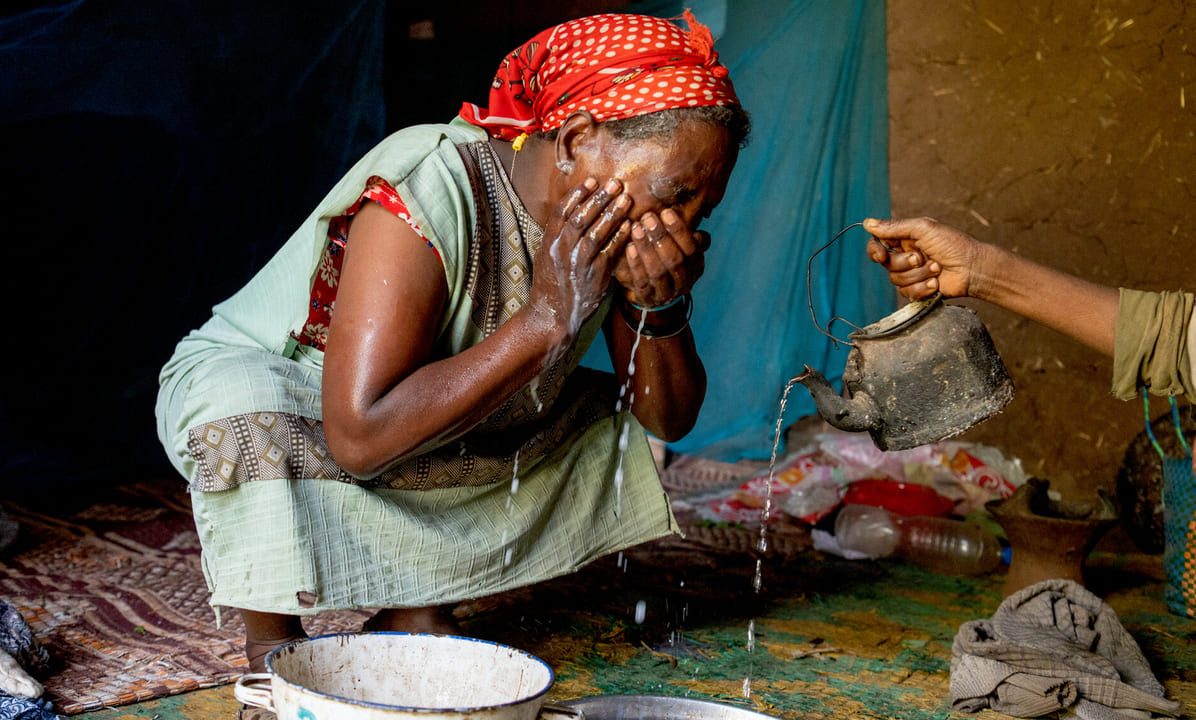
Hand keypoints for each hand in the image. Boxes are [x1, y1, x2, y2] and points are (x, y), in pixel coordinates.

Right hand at [531, 177, 632, 334]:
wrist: (551, 316)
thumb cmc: (551, 284)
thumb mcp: (547, 256)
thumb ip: (559, 235)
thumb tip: (576, 211)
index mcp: (548, 243)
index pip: (562, 212)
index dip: (577, 194)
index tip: (592, 180)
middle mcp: (561, 251)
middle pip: (580, 218)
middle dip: (599, 198)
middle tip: (614, 183)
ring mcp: (577, 264)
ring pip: (596, 233)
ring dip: (612, 214)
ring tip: (625, 199)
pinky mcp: (593, 277)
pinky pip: (609, 253)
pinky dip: (620, 237)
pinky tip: (629, 226)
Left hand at [613, 208, 708, 307]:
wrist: (651, 294)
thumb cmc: (664, 260)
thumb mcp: (678, 246)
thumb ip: (682, 233)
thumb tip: (693, 206)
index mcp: (696, 266)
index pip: (692, 248)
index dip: (679, 231)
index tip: (666, 212)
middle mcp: (685, 281)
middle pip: (676, 259)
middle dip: (661, 237)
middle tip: (648, 218)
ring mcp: (667, 293)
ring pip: (659, 271)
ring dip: (647, 248)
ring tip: (636, 229)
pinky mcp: (648, 299)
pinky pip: (642, 282)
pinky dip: (636, 264)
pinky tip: (629, 247)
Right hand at [863, 217, 982, 299]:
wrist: (973, 269)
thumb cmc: (953, 245)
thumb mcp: (923, 229)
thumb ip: (894, 227)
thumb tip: (867, 223)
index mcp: (905, 238)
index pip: (878, 243)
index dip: (875, 251)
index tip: (881, 255)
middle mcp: (906, 255)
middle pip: (886, 264)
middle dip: (904, 263)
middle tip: (921, 258)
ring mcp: (912, 273)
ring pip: (896, 280)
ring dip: (917, 275)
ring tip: (936, 269)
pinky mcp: (918, 289)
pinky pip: (906, 293)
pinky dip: (922, 288)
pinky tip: (936, 283)